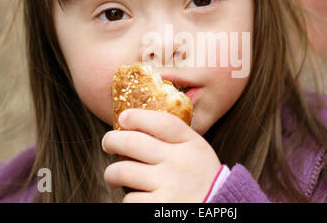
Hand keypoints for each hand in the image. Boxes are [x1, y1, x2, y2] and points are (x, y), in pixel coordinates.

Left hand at [102, 109, 221, 202]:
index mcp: (192, 145)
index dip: (138, 116)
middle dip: (112, 140)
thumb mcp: (198, 153)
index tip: (124, 117)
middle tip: (108, 143)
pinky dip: (128, 199)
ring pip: (123, 171)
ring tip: (113, 176)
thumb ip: (177, 140)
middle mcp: (180, 162)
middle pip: (133, 142)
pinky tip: (135, 197)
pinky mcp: (159, 208)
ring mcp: (169, 185)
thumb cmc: (202, 181)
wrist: (218, 210)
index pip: (162, 122)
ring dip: (111, 173)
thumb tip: (139, 126)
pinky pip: (129, 199)